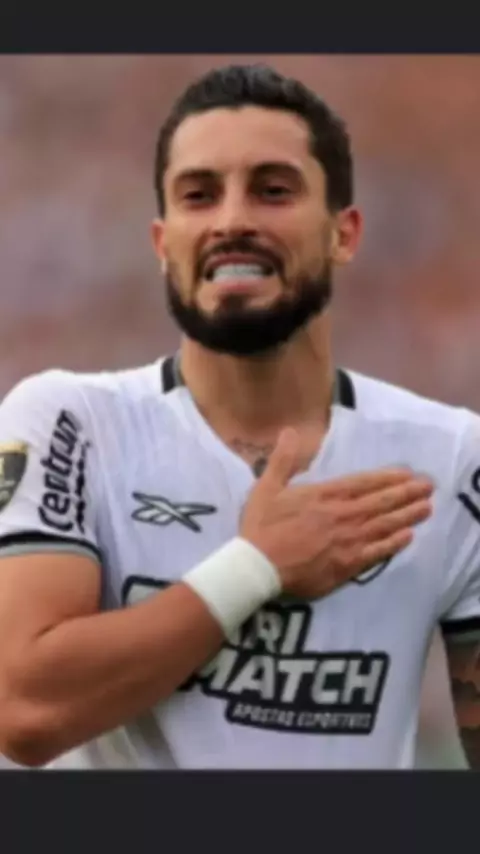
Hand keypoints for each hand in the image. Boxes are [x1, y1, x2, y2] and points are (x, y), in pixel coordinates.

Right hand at [240, 428, 432, 598]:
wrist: (258, 566)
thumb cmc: (261, 527)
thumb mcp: (266, 487)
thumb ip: (282, 460)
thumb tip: (289, 431)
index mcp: (324, 495)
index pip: (363, 483)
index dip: (387, 478)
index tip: (407, 474)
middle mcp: (341, 514)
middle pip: (381, 502)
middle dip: (406, 493)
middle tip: (428, 487)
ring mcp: (347, 541)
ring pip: (384, 525)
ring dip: (407, 515)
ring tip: (426, 508)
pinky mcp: (347, 565)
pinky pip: (377, 552)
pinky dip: (393, 543)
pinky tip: (408, 537)